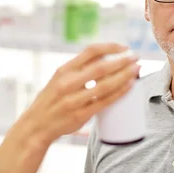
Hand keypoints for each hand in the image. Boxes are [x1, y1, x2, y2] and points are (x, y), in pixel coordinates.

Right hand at [21, 43, 139, 143]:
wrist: (36, 125)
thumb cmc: (52, 100)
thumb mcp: (59, 78)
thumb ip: (79, 68)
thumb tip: (105, 57)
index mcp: (63, 70)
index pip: (91, 51)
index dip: (111, 47)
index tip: (125, 47)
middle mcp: (68, 83)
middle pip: (101, 67)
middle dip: (122, 61)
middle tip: (136, 57)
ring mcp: (74, 100)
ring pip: (105, 85)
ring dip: (125, 76)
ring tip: (137, 69)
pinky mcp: (80, 115)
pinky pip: (105, 102)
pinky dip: (119, 92)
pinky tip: (130, 85)